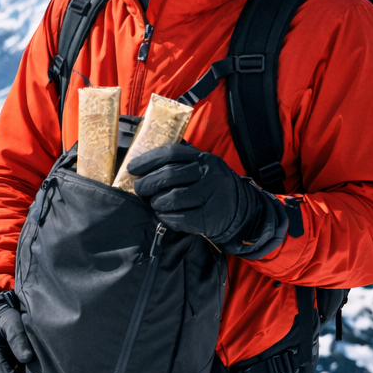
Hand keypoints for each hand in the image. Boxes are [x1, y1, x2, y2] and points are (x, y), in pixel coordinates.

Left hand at [127, 143, 284, 255]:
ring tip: (155, 203)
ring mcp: (210, 196)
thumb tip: (143, 166)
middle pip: (168, 176)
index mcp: (203, 159)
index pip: (171, 154)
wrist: (240, 209)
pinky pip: (179, 218)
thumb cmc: (210, 187)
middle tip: (139, 189)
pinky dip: (165, 217)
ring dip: (156, 202)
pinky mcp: (208, 217)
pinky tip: (163, 215)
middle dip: (147, 184)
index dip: (148, 160)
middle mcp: (208, 174)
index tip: (132, 168)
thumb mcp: (200, 169)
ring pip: (172, 198)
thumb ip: (178, 164)